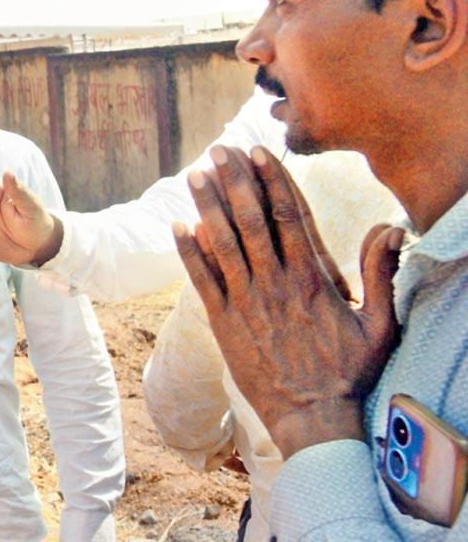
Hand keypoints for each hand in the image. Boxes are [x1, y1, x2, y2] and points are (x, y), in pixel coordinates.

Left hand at [174, 145, 402, 457]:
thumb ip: (382, 276)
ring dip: (207, 206)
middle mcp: (276, 284)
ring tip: (194, 174)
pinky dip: (189, 253)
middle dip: (234, 182)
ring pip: (223, 244)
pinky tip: (177, 225)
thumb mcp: (379, 325)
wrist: (313, 419)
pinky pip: (202, 281)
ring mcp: (247, 303)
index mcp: (312, 280)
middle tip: (219, 150)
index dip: (272, 182)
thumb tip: (391, 230)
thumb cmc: (349, 373)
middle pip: (251, 221)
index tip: (259, 153)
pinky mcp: (224, 324)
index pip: (289, 218)